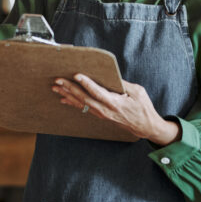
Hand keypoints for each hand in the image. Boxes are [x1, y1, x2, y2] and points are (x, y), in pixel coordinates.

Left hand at [51, 74, 181, 144]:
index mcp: (115, 102)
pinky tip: (63, 99)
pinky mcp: (100, 115)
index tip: (76, 75)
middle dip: (70, 88)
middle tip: (58, 80)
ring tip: (56, 88)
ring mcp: (101, 113)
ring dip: (67, 95)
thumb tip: (110, 75)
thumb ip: (123, 84)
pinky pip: (84, 108)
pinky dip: (73, 103)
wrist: (144, 126)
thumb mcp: (138, 92)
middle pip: (84, 98)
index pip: (97, 92)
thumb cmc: (143, 108)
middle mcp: (105, 109)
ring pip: (81, 103)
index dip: (86, 83)